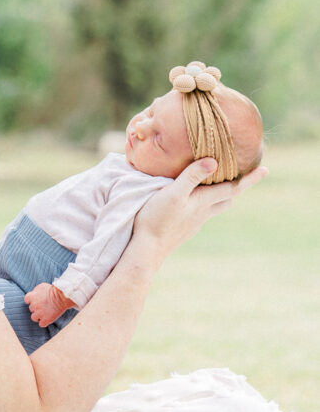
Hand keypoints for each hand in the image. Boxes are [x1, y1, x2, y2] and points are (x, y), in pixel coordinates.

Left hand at [25, 282, 75, 327]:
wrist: (61, 296)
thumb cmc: (53, 290)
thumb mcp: (42, 286)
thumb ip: (35, 291)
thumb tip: (34, 294)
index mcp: (31, 297)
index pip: (27, 300)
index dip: (31, 301)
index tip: (36, 301)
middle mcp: (34, 306)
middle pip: (31, 309)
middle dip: (36, 308)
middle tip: (43, 306)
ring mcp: (39, 313)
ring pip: (34, 317)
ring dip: (38, 316)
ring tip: (44, 314)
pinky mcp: (45, 320)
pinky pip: (41, 324)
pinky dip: (44, 322)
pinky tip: (48, 319)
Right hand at [133, 159, 267, 259]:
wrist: (147, 250)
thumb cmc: (157, 218)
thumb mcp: (173, 193)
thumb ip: (191, 177)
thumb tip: (214, 161)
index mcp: (203, 202)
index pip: (233, 188)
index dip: (249, 179)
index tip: (265, 170)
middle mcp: (203, 213)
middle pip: (226, 199)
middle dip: (234, 187)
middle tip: (239, 176)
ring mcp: (194, 224)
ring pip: (214, 208)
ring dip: (219, 197)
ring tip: (215, 185)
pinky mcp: (184, 230)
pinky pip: (200, 216)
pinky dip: (203, 206)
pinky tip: (191, 204)